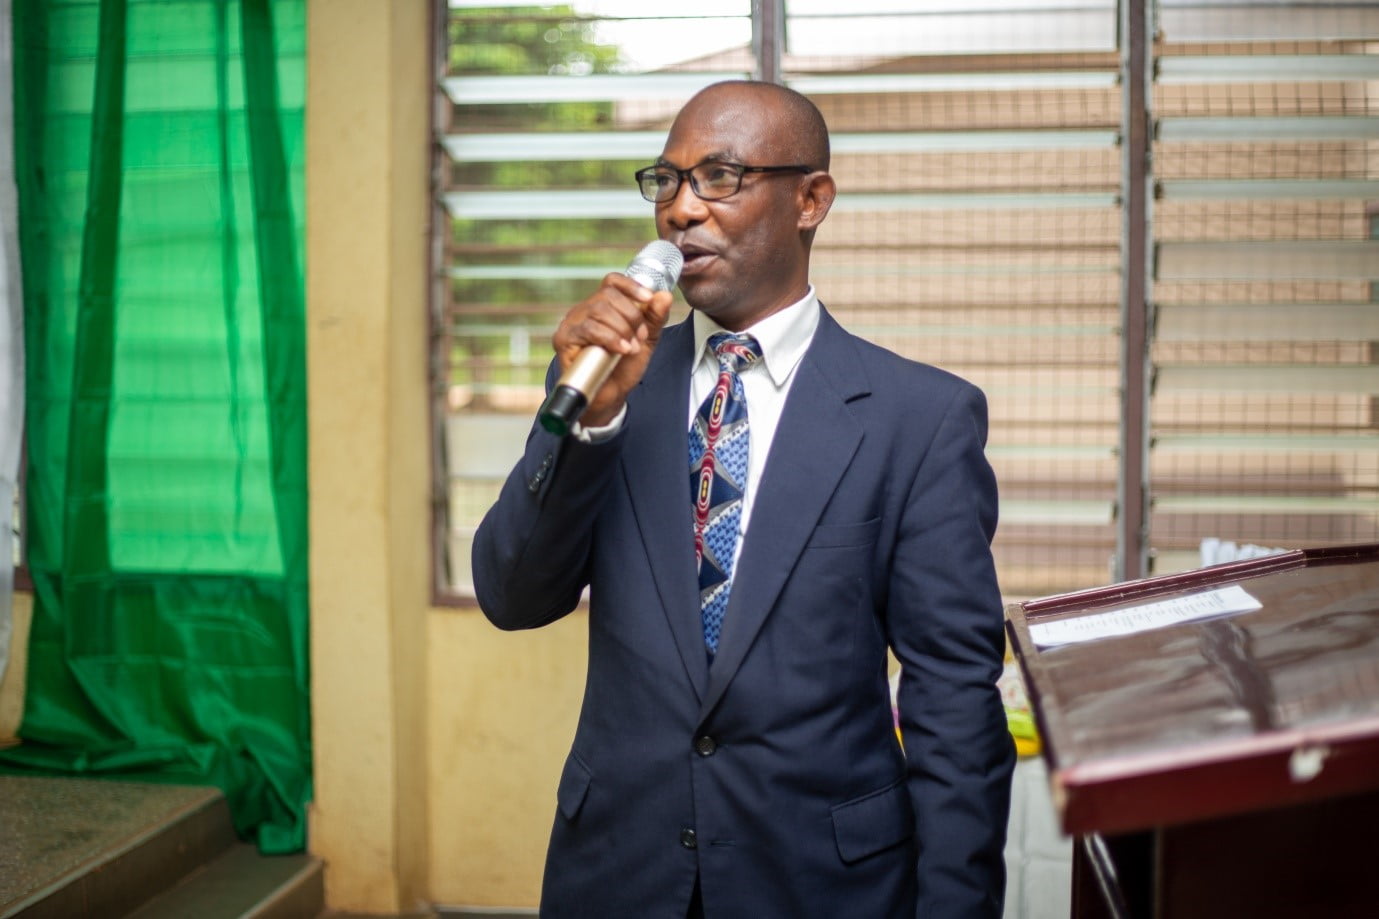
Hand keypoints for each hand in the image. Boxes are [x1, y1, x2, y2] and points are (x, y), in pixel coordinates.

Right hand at [551, 273, 673, 426]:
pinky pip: (588, 329)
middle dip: (631, 316)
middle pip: (607, 295)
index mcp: (602, 306)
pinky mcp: (563, 339)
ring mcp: (571, 324)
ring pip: (598, 310)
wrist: (610, 396)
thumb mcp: (645, 340)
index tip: (648, 298)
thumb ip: (655, 318)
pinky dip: (610, 338)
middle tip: (640, 337)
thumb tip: (664, 295)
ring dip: (622, 328)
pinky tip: (621, 350)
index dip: (630, 285)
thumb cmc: (622, 367)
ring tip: (631, 348)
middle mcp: (584, 311)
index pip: (612, 282)